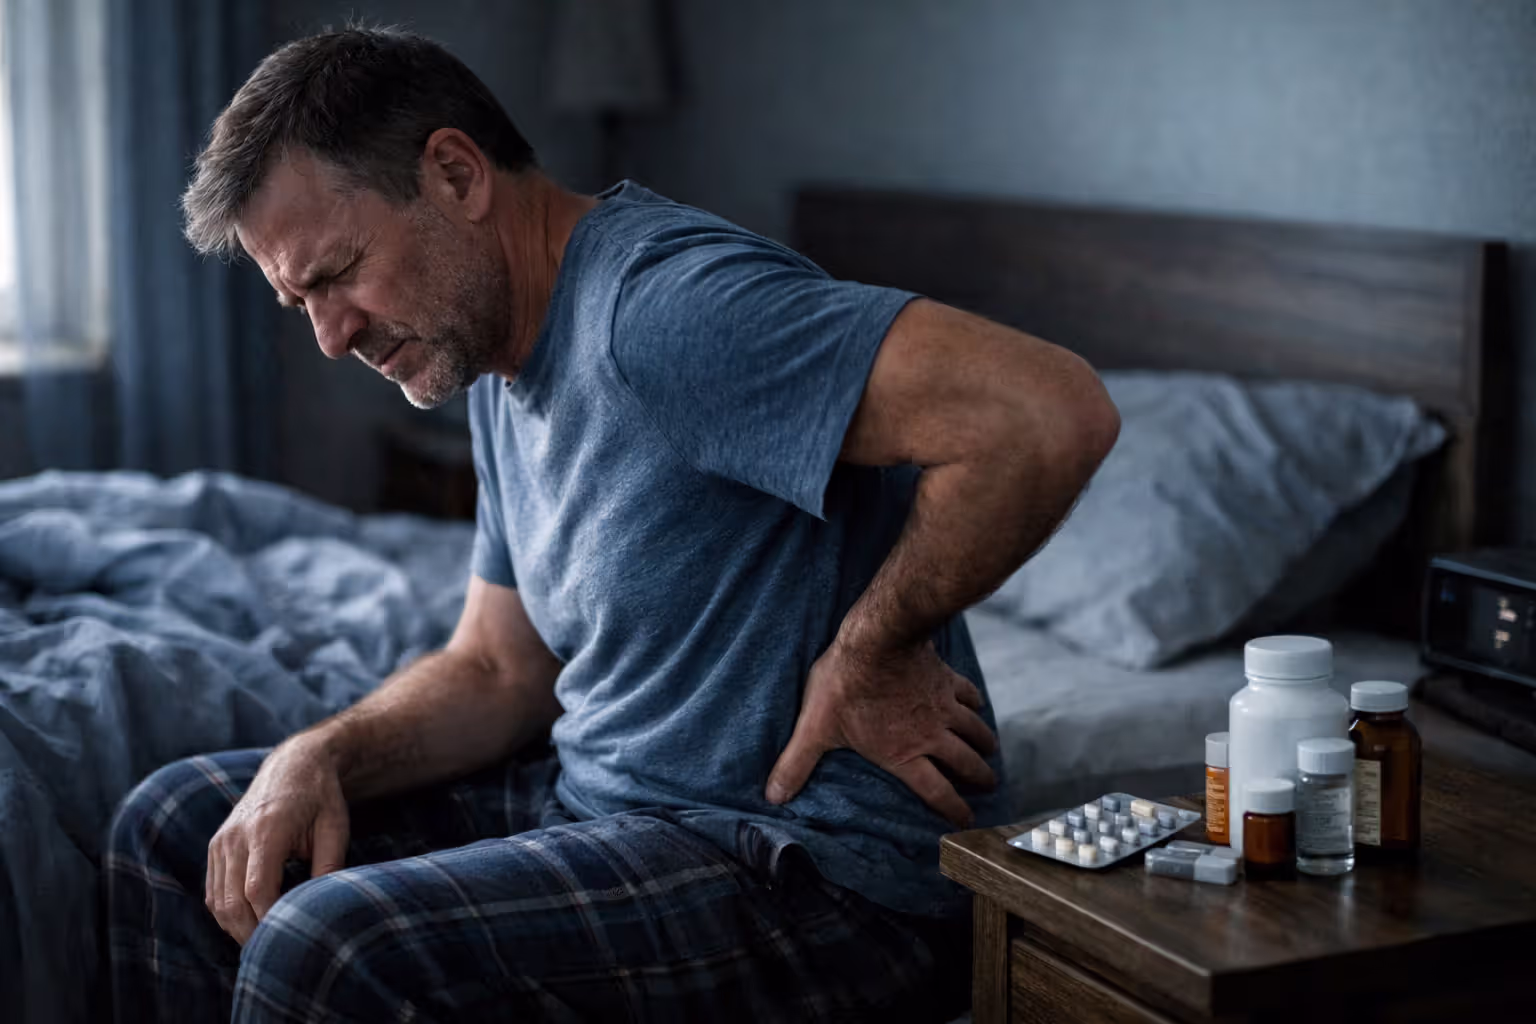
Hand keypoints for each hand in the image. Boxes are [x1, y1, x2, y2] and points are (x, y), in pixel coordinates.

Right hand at [206, 736, 349, 945]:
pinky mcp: (216, 845)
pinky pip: (213, 890)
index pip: (257, 888)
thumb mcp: (335, 828)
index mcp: (267, 829)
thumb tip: (324, 909)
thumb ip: (329, 867)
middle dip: (251, 932)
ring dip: (237, 927)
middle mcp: (236, 836)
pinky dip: (227, 912)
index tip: (286, 938)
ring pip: (218, 900)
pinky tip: (250, 921)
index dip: (268, 919)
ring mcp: (222, 841)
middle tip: (275, 954)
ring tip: (264, 943)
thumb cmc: (321, 797)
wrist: (294, 764)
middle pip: (232, 901)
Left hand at [765, 638, 997, 827]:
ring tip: (989, 753)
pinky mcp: (947, 678)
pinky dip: (976, 704)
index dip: (954, 810)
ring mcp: (943, 706)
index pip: (936, 791)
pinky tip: (976, 706)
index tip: (967, 822)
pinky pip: (970, 695)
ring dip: (983, 745)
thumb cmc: (844, 684)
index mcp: (902, 754)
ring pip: (975, 731)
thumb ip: (796, 763)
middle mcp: (931, 735)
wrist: (877, 637)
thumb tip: (773, 797)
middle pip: (965, 763)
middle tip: (988, 786)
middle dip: (980, 778)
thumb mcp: (814, 727)